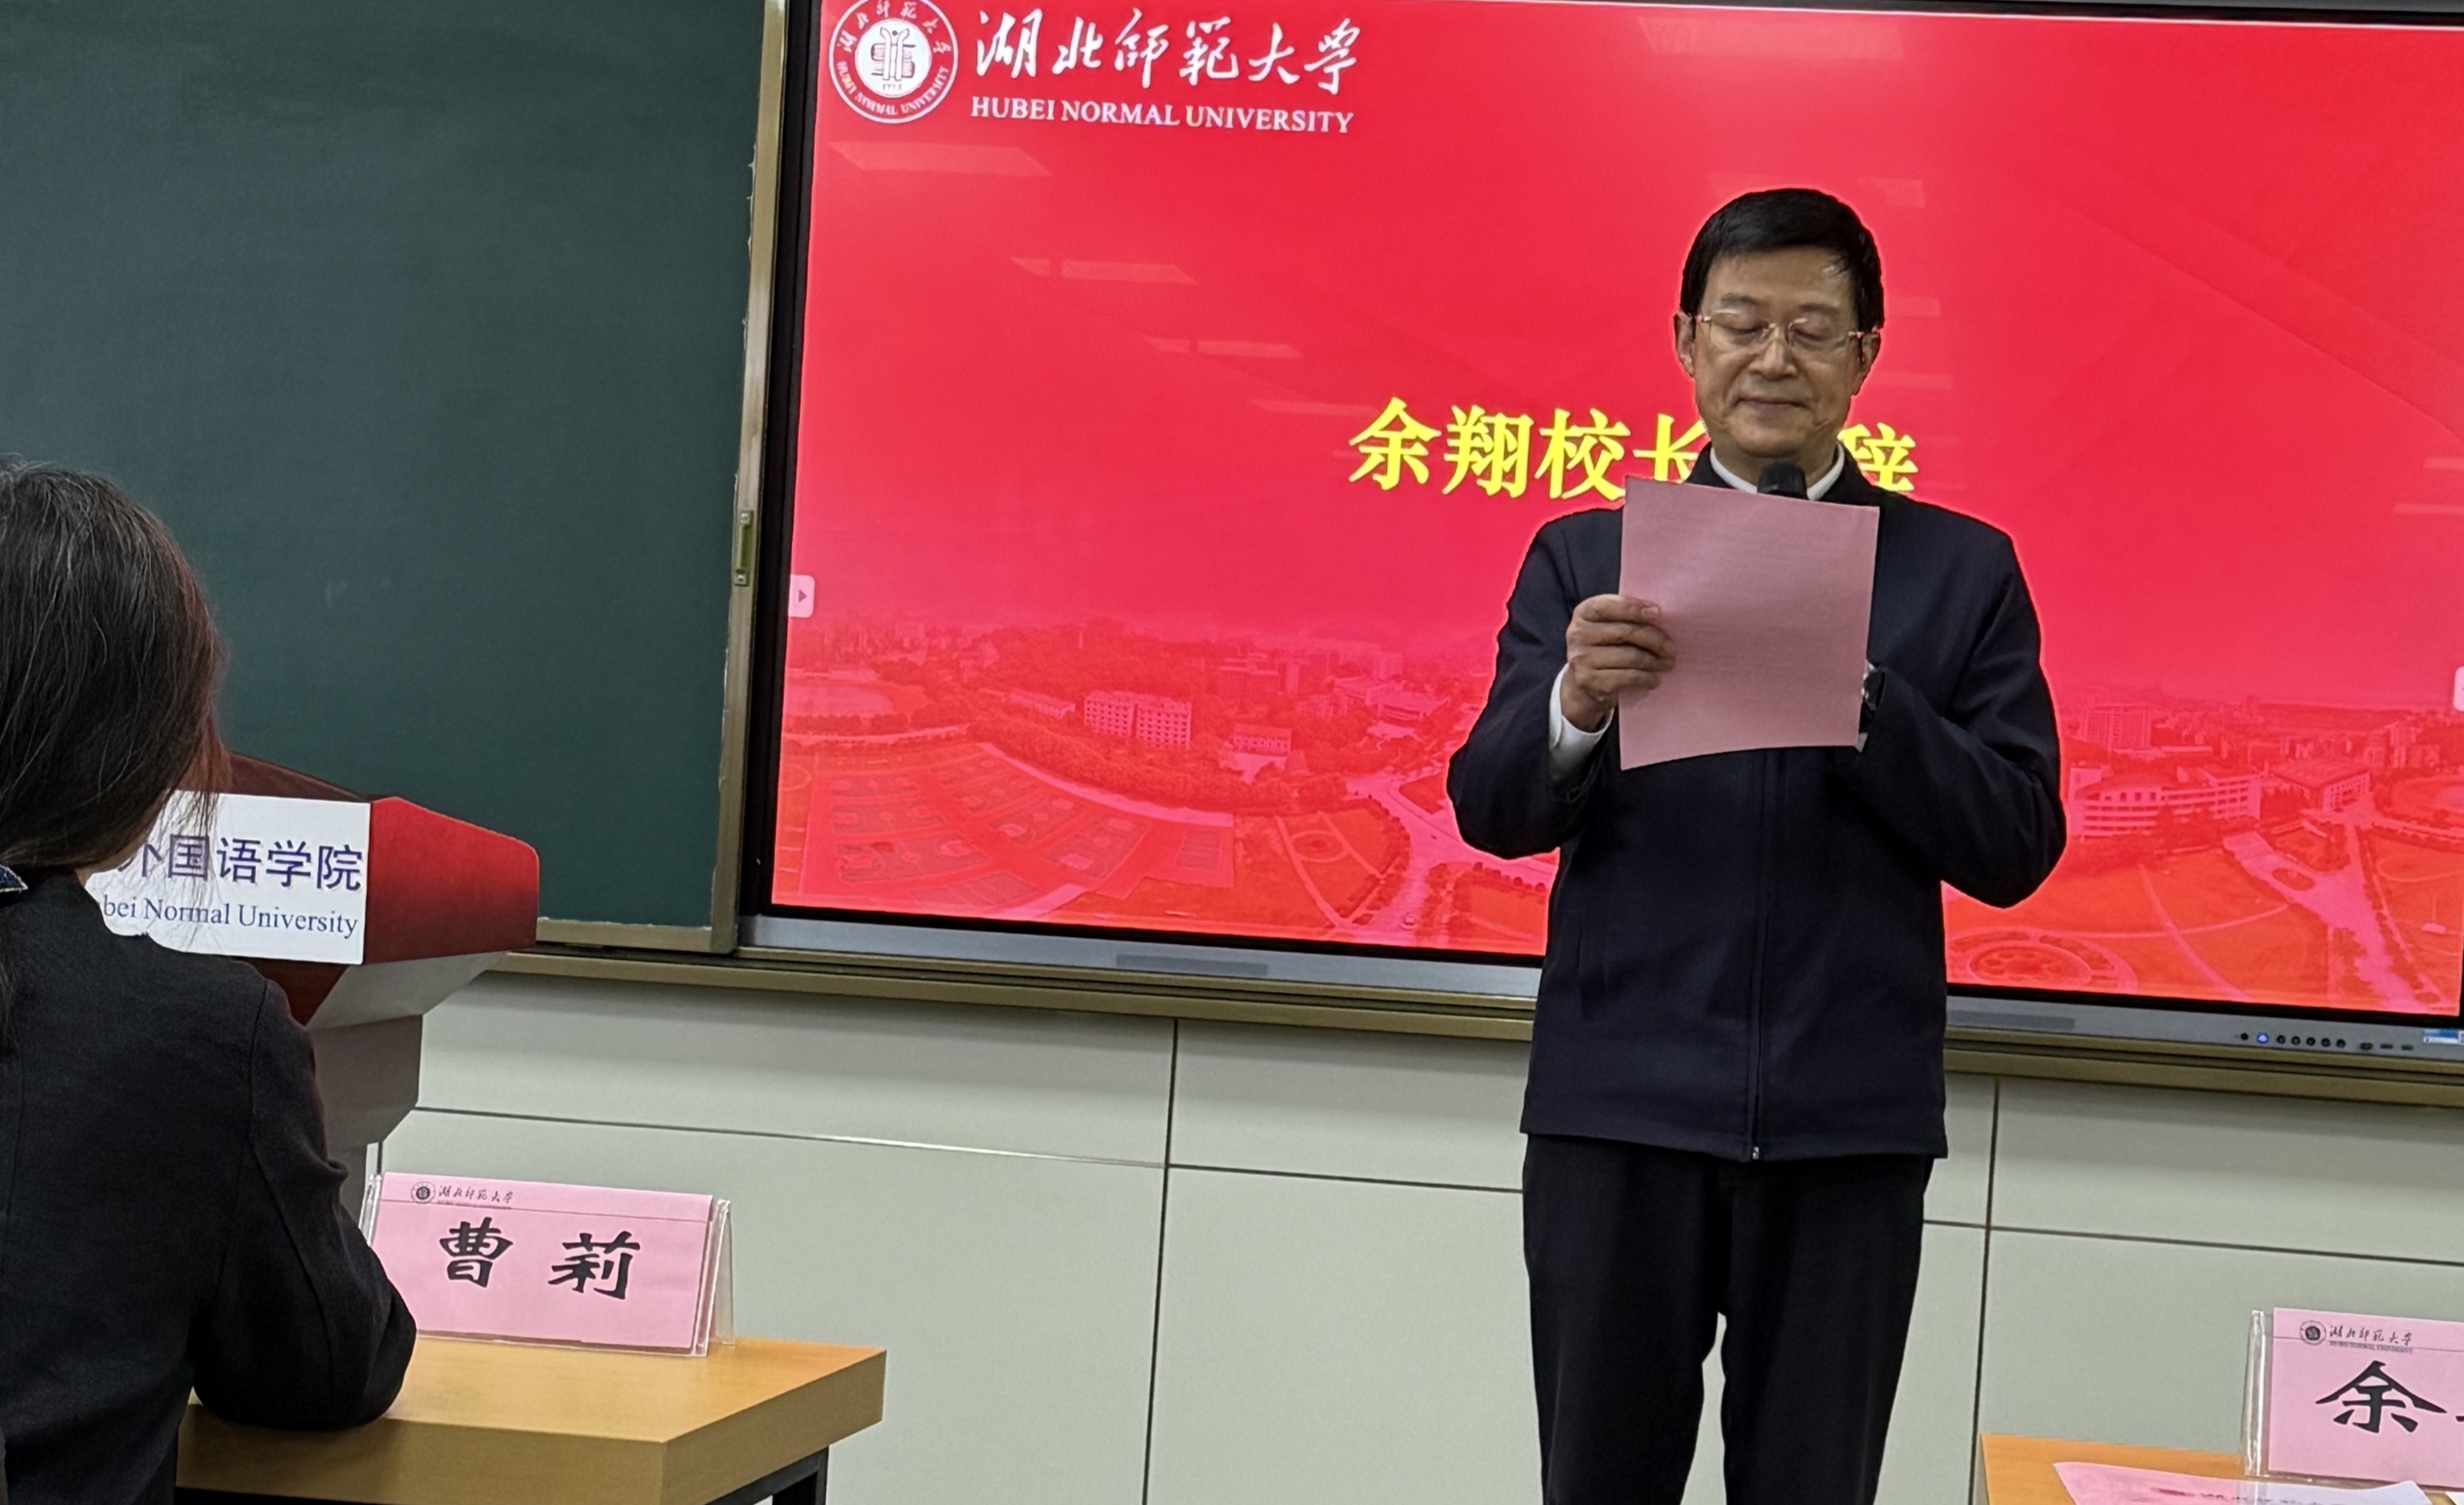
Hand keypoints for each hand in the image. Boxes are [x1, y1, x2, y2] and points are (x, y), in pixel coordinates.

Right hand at [1561, 595, 1673, 733]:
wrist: (1584, 684)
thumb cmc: (1605, 647)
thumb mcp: (1608, 626)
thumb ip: (1626, 616)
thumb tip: (1658, 614)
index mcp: (1583, 613)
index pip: (1608, 606)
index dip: (1634, 608)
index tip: (1658, 613)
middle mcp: (1577, 634)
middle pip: (1625, 632)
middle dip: (1654, 639)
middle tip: (1671, 648)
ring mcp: (1581, 658)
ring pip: (1630, 656)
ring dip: (1654, 661)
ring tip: (1667, 663)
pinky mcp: (1589, 680)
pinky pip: (1627, 676)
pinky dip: (1646, 677)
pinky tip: (1654, 678)